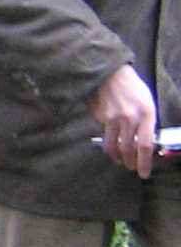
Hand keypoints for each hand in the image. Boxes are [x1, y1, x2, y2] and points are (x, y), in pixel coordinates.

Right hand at [92, 63, 159, 178]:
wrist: (108, 73)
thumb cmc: (131, 87)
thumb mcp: (146, 102)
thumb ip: (147, 121)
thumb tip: (144, 142)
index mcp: (147, 112)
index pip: (145, 144)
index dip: (144, 162)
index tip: (144, 173)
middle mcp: (130, 117)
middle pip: (129, 149)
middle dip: (130, 162)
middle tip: (131, 167)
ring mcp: (112, 118)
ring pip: (113, 147)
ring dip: (117, 158)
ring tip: (120, 161)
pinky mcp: (99, 118)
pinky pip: (104, 137)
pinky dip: (108, 144)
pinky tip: (111, 144)